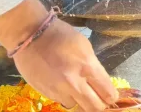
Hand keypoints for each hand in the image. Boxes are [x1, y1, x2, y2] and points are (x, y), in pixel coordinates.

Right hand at [0, 0, 117, 110]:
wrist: (29, 35)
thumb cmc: (60, 35)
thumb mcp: (84, 46)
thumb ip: (93, 67)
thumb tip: (99, 83)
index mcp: (87, 66)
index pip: (108, 93)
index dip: (111, 97)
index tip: (110, 95)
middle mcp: (74, 82)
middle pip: (94, 107)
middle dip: (99, 104)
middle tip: (98, 98)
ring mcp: (58, 90)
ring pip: (76, 106)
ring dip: (79, 100)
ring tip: (76, 87)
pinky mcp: (45, 93)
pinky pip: (61, 100)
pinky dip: (65, 96)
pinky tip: (61, 83)